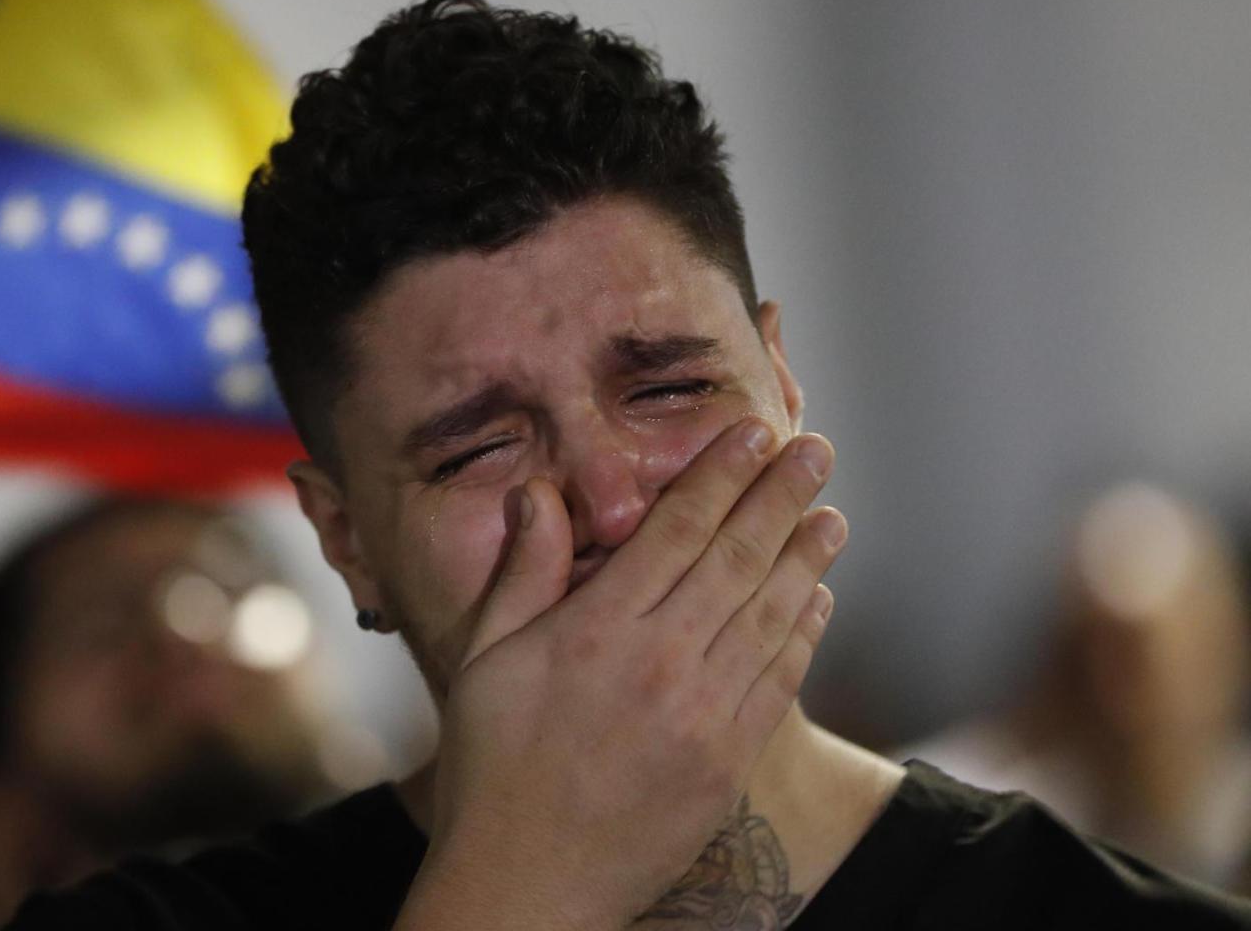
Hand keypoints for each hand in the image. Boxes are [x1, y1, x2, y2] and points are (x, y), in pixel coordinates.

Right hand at [397, 420, 844, 930]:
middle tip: (816, 450)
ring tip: (833, 514)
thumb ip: (522, 573)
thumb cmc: (492, 767)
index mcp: (596, 630)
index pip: (677, 530)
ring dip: (807, 557)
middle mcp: (660, 663)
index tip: (751, 433)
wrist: (529, 883)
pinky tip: (817, 597)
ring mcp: (703, 716)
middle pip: (737, 559)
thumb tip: (540, 493)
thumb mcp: (482, 660)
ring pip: (770, 614)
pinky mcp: (728, 762)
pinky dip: (804, 631)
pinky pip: (780, 680)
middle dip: (781, 497)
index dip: (719, 475)